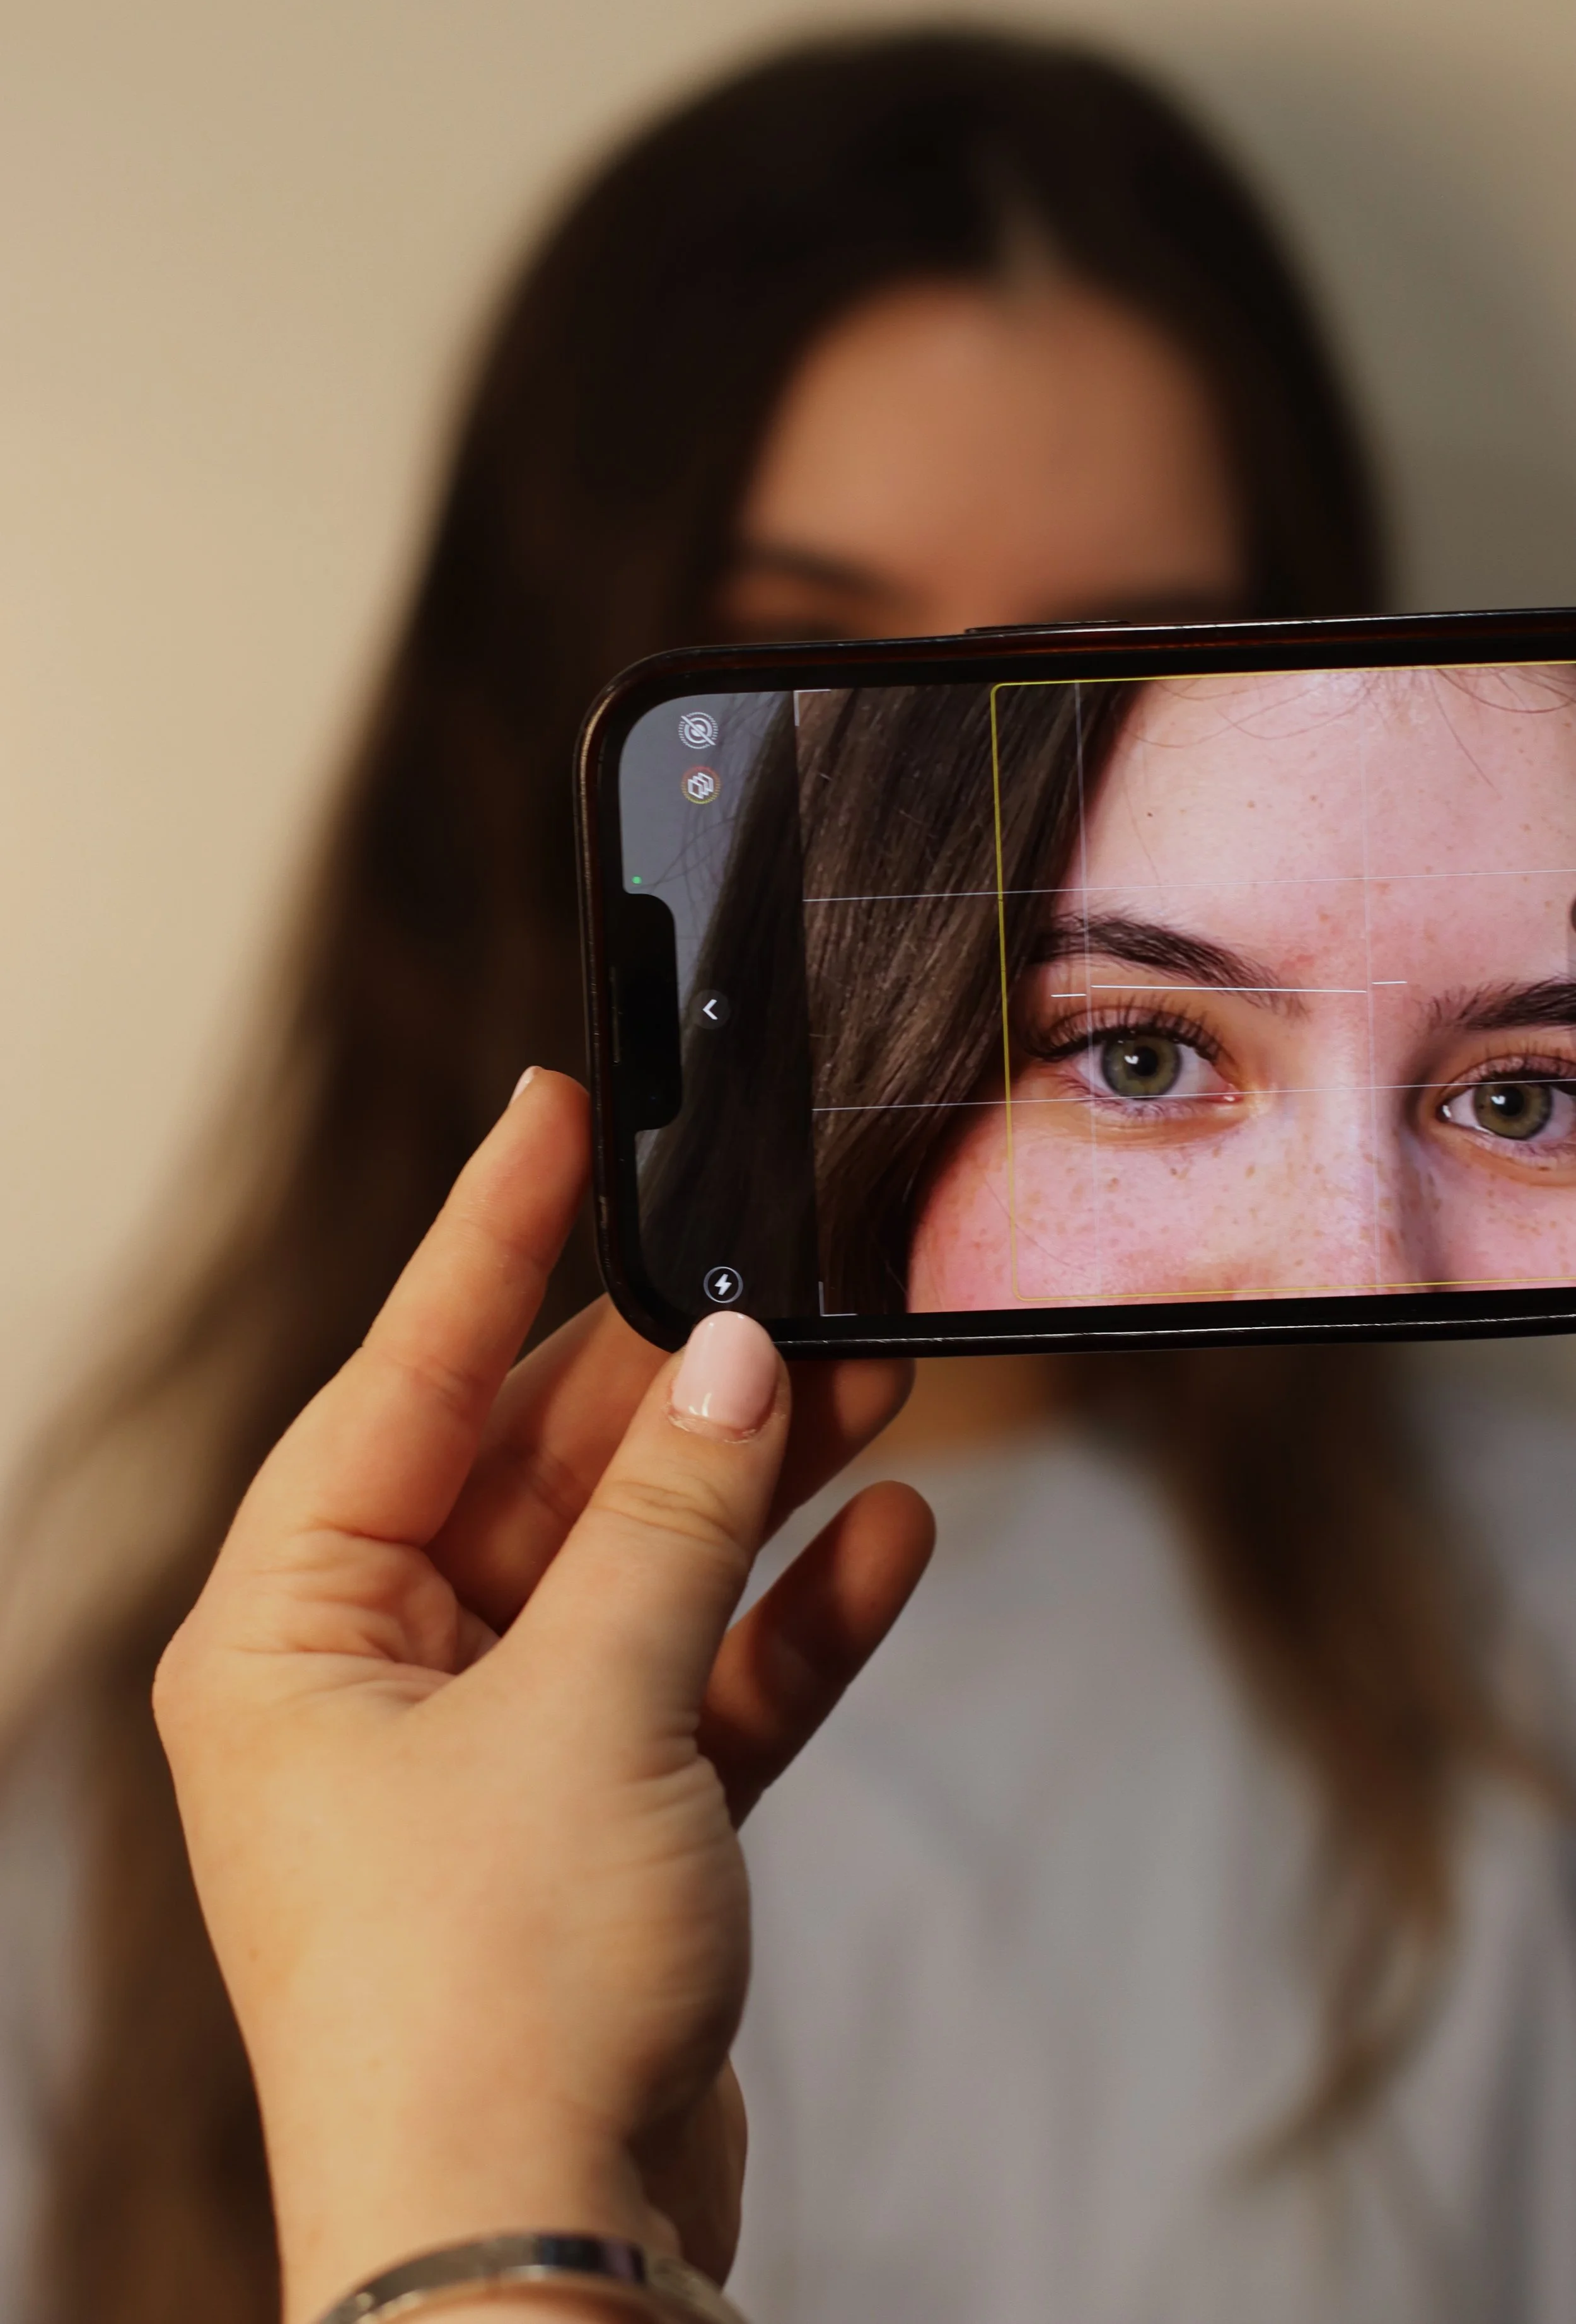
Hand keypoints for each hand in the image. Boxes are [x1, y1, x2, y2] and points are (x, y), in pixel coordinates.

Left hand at [154, 1070, 932, 2323]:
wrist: (544, 2261)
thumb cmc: (490, 1998)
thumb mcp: (582, 1708)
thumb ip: (665, 1522)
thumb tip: (736, 1362)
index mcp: (293, 1635)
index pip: (400, 1379)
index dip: (486, 1236)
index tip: (557, 1113)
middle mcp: (377, 1684)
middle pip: (537, 1472)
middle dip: (674, 1386)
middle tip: (792, 1284)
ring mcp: (493, 1758)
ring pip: (633, 1570)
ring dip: (751, 1490)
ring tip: (877, 1383)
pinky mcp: (599, 1832)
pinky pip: (696, 1684)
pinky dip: (785, 1622)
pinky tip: (886, 1542)